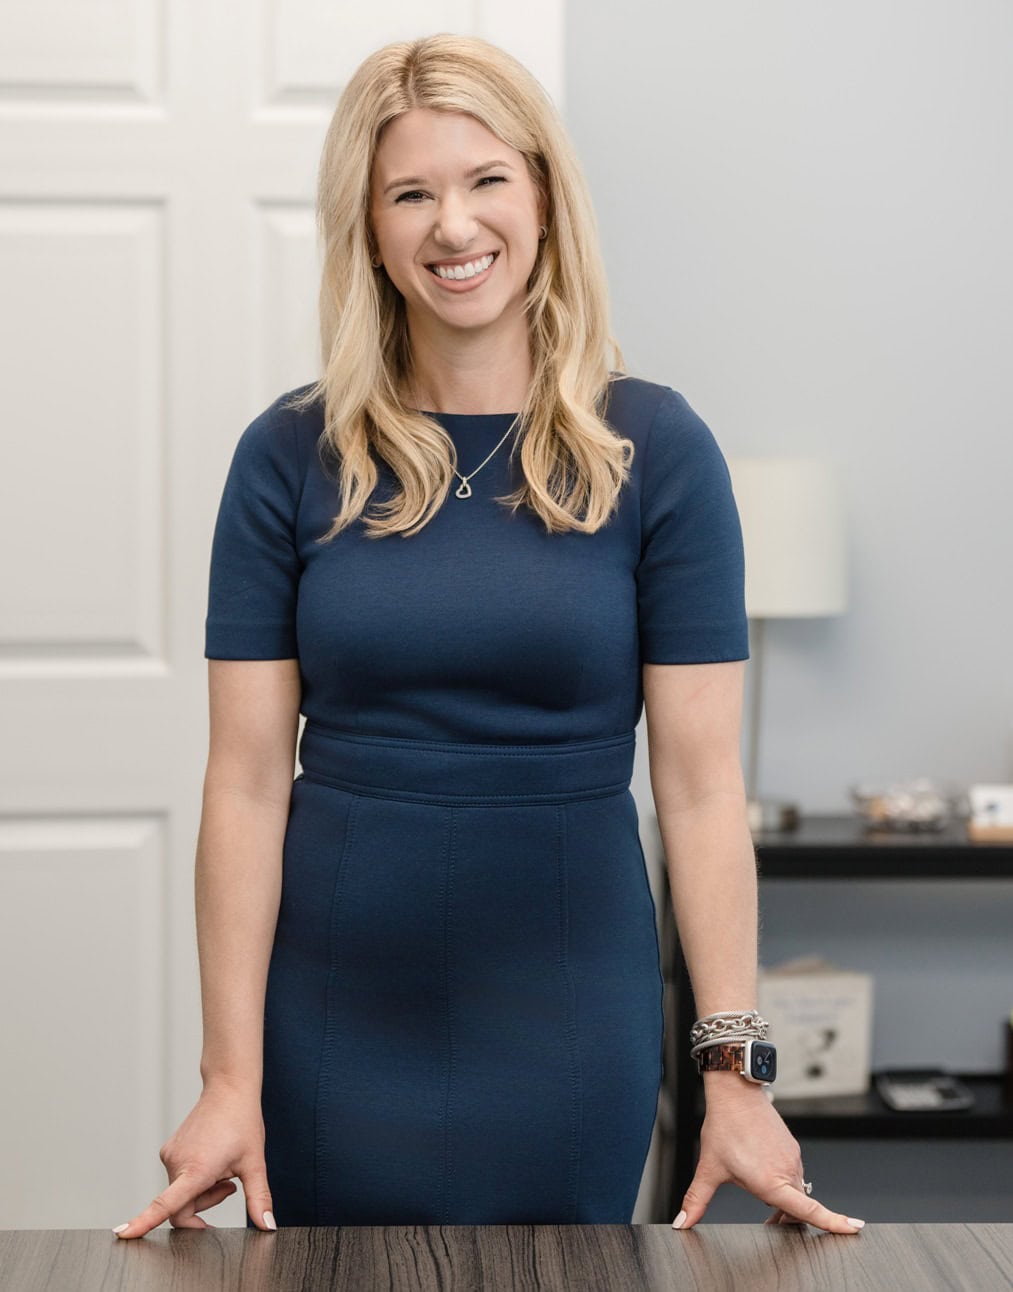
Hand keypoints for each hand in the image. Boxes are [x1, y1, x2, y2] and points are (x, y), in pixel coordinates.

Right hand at [112, 1080, 275, 1237]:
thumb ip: (259, 1199)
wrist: (229, 1089)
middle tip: (230, 1185)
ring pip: (180, 1193)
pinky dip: (194, 1177)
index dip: (144, 1222)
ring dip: (202, 1190)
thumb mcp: (255, 1163)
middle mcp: (176, 1163)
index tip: (123, 1234)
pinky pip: (178, 1178)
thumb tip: (268, 1227)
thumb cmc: (242, 1122)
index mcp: (196, 1170)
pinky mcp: (168, 1150)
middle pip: (182, 1208)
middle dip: (207, 1204)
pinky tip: (211, 1158)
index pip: (165, 1205)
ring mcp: (169, 1155)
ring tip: (223, 1167)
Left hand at [671, 1081, 864, 1233]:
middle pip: (798, 1207)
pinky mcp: (791, 1147)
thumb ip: (697, 1200)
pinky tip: (763, 1171)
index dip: (831, 1222)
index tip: (853, 1229)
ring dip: (784, 1199)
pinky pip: (793, 1172)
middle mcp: (787, 1170)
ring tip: (761, 1195)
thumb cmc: (724, 1128)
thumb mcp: (709, 1168)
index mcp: (771, 1182)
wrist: (735, 1093)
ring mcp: (792, 1157)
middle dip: (788, 1220)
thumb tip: (683, 1222)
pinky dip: (784, 1181)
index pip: (807, 1210)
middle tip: (769, 1224)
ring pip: (795, 1189)